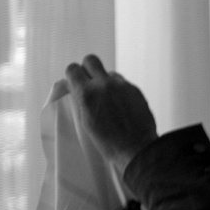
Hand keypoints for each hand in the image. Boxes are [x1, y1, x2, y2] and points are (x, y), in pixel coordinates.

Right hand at [62, 56, 158, 186]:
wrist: (137, 149)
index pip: (72, 69)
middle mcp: (104, 84)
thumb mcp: (86, 120)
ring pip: (109, 73)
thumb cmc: (108, 141)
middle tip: (90, 82)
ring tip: (110, 99)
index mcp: (86, 93)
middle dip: (88, 69)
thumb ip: (82, 99)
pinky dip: (121, 91)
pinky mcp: (136, 90)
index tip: (76, 82)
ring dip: (107, 81)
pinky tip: (123, 106)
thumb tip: (78, 86)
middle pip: (91, 60)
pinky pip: (124, 84)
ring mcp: (122, 86)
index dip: (73, 75)